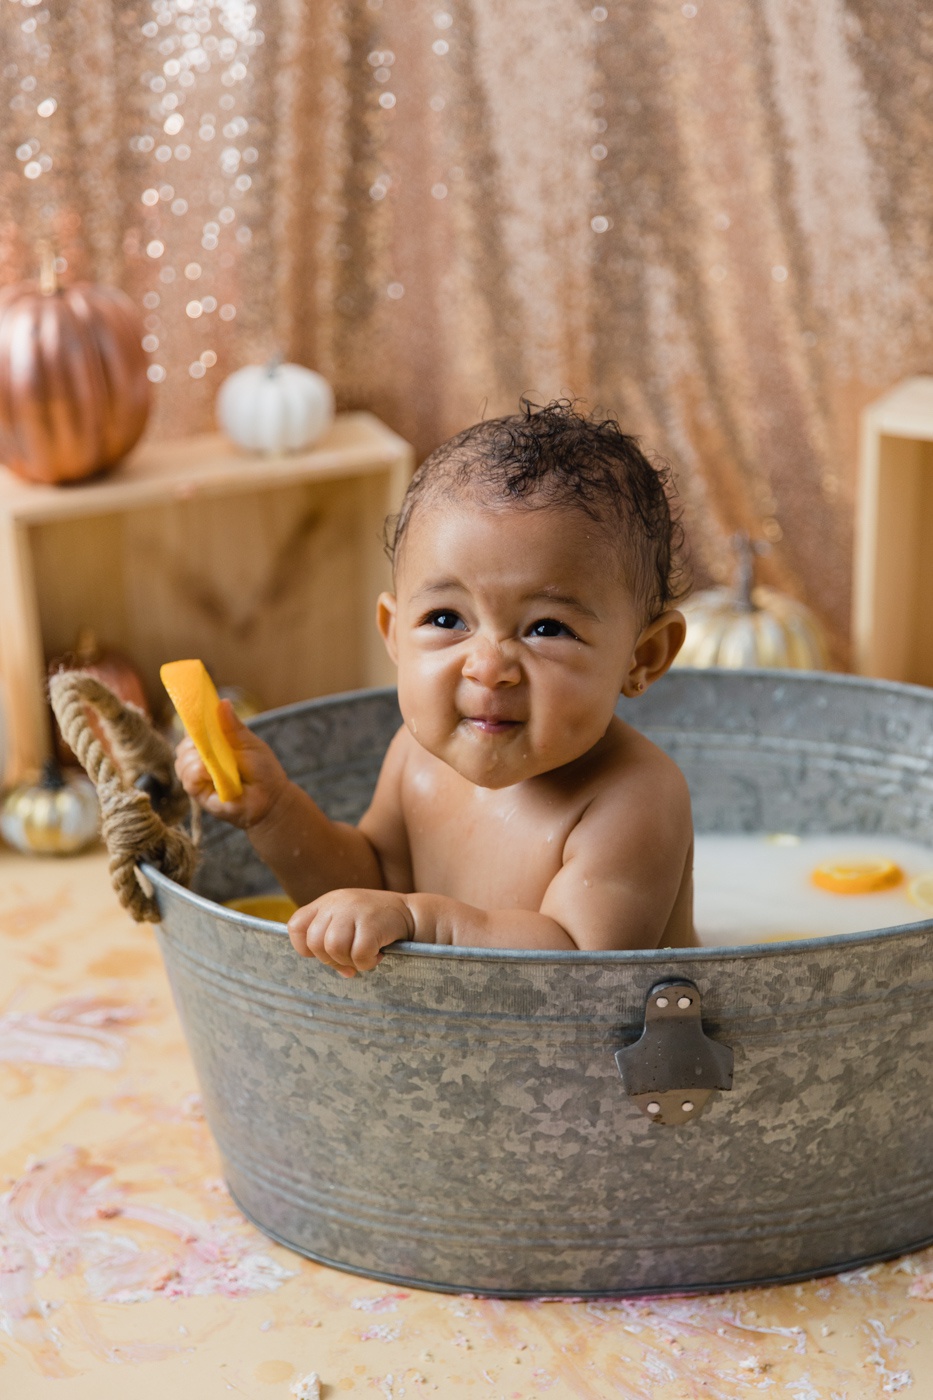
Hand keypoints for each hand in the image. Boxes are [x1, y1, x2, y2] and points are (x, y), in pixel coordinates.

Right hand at [174, 699, 290, 829]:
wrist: (270, 799)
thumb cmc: (262, 770)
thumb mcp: (249, 743)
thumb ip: (233, 727)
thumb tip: (223, 702)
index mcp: (213, 745)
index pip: (194, 731)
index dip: (193, 724)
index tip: (195, 716)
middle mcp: (202, 760)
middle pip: (183, 746)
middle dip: (194, 742)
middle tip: (210, 744)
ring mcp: (198, 777)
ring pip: (182, 761)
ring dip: (196, 759)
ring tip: (215, 763)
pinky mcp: (198, 794)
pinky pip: (187, 780)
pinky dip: (197, 773)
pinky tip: (209, 772)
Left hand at [287, 888, 414, 976]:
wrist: (412, 914)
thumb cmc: (377, 924)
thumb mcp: (348, 921)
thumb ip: (331, 937)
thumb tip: (332, 967)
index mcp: (326, 902)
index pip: (296, 926)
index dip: (304, 947)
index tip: (324, 955)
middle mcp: (337, 902)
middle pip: (315, 942)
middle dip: (331, 960)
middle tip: (349, 961)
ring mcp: (354, 910)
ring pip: (334, 948)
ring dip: (349, 961)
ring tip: (364, 957)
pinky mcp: (372, 922)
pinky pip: (358, 954)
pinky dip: (367, 963)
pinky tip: (377, 956)